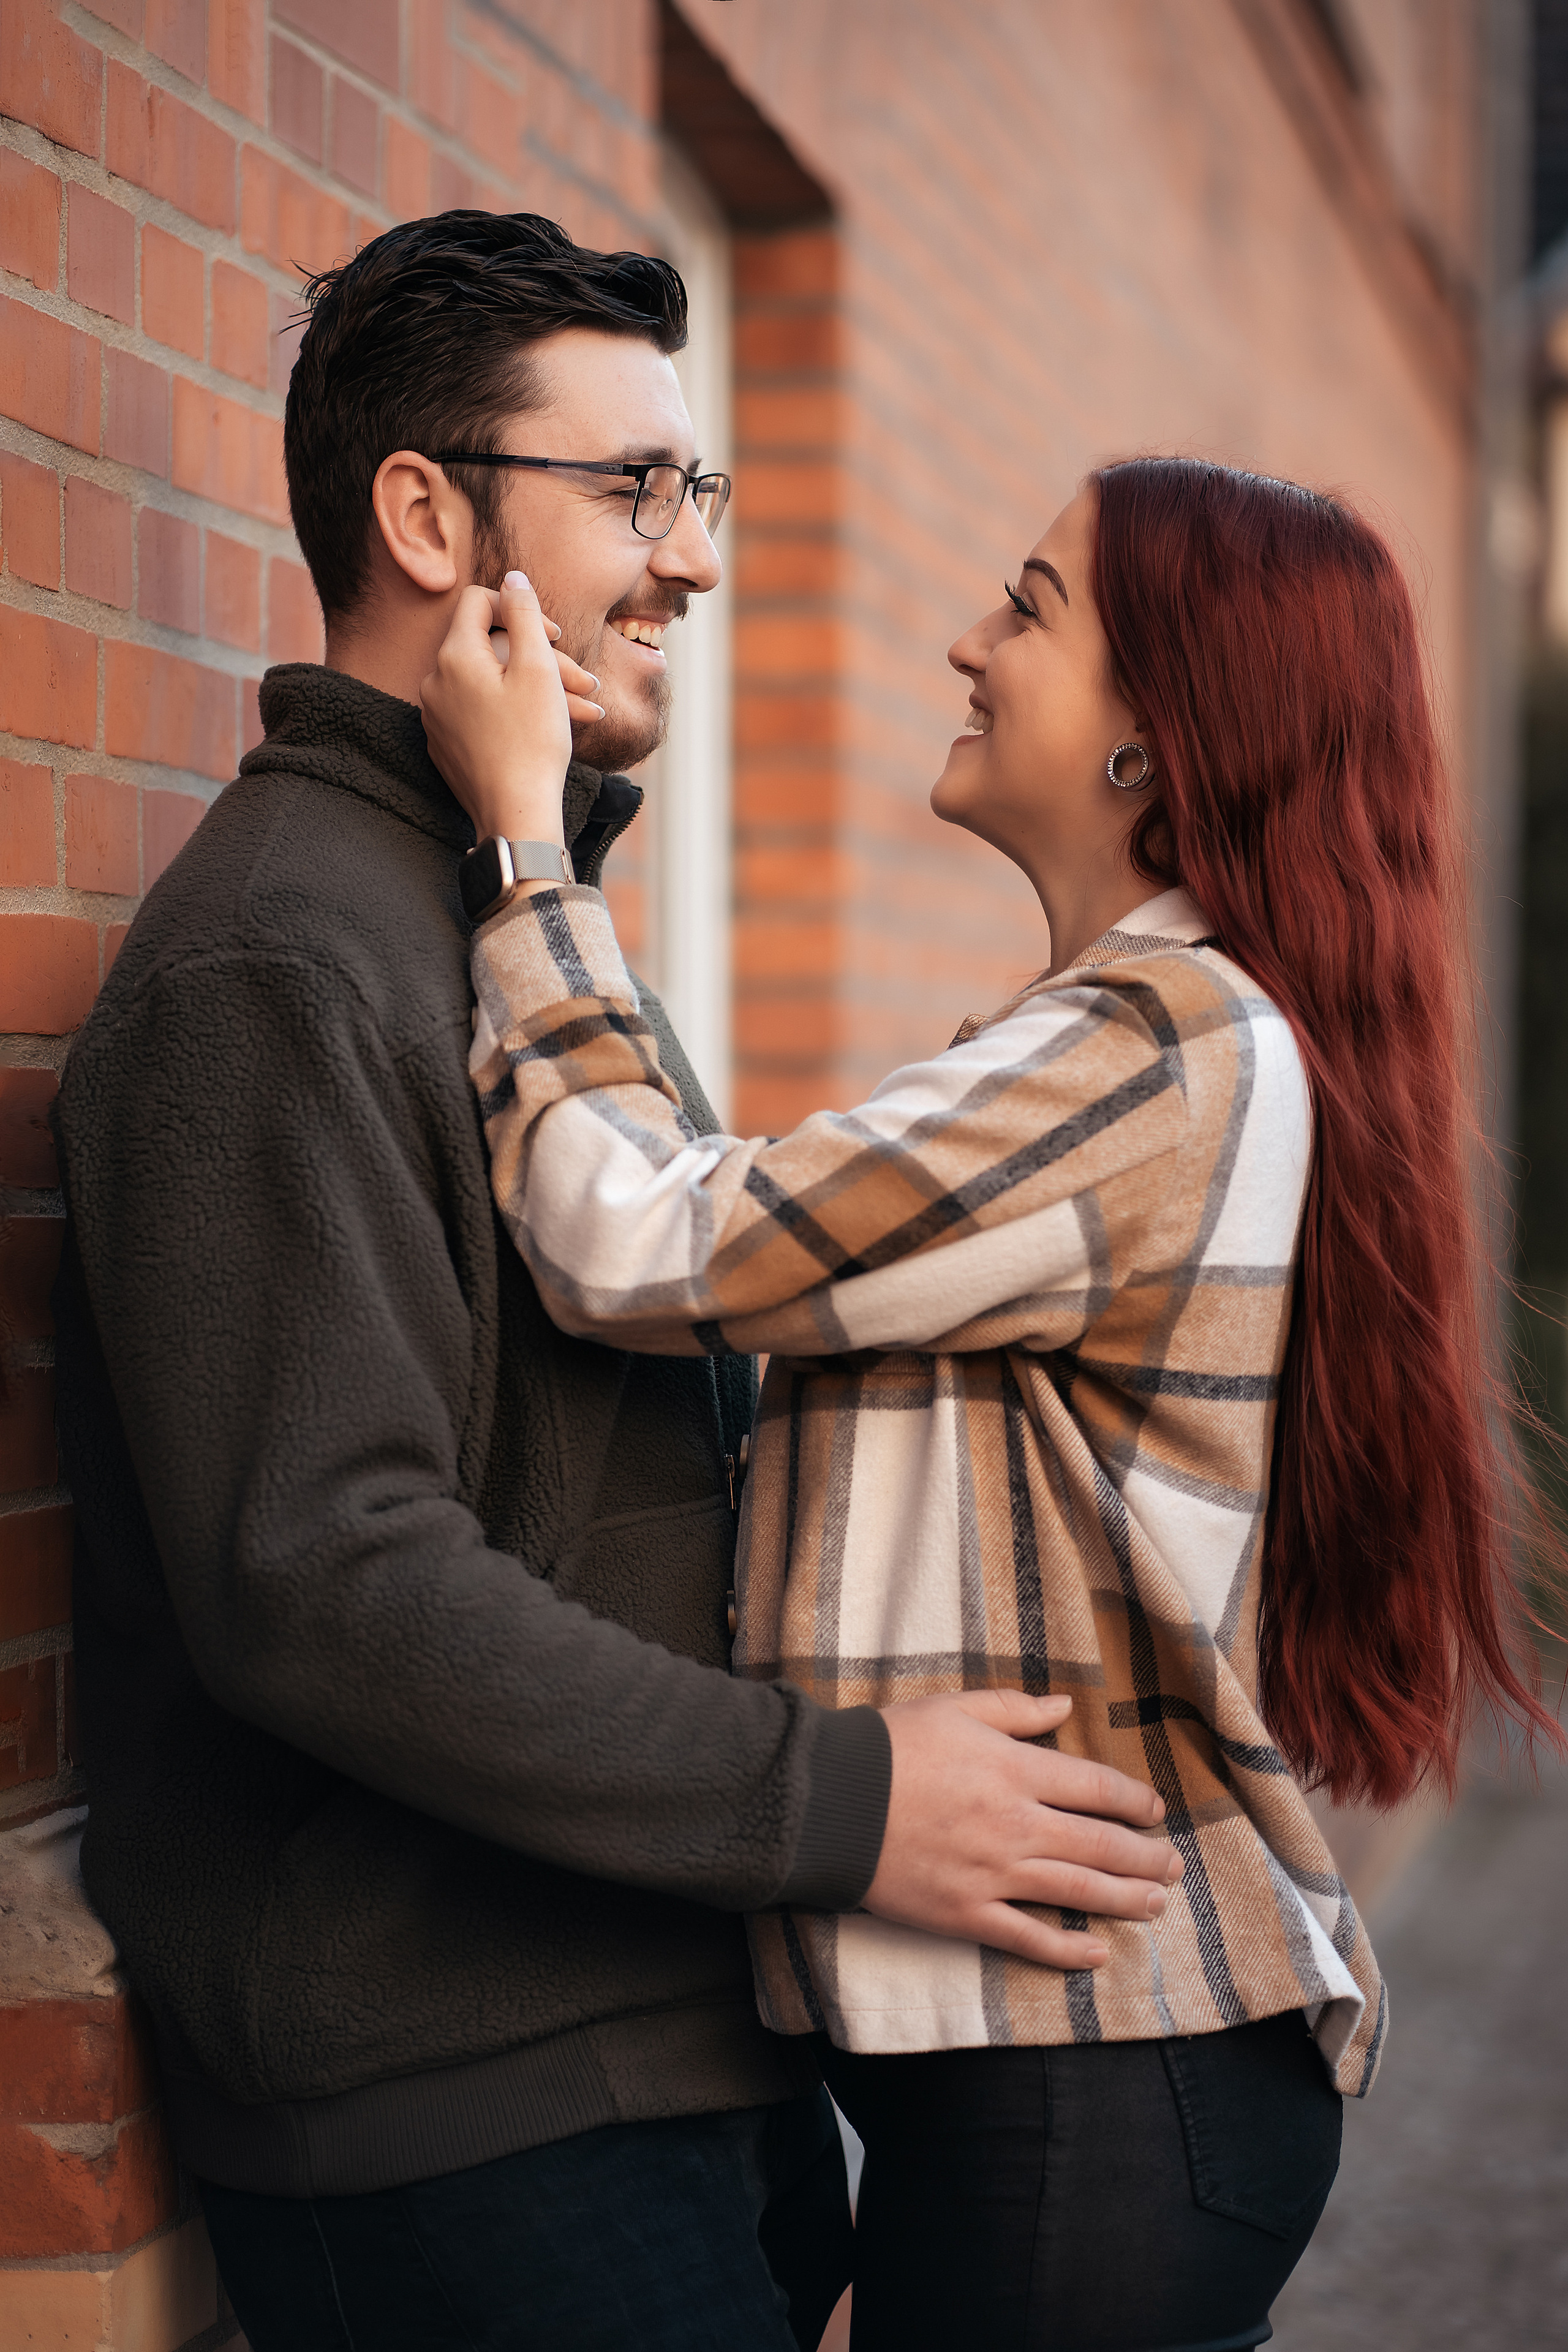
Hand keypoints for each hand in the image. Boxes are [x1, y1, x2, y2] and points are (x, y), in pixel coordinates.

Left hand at [420, 572, 603, 846]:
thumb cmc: (532, 742)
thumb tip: (513, 577)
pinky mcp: (447, 746)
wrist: (517, 815)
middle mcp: (435, 682)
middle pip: (491, 648)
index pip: (479, 600)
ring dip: (539, 690)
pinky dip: (517, 714)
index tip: (553, 636)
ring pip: (492, 684)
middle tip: (584, 683)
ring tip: (584, 711)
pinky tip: (553, 730)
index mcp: (454, 656)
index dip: (520, 609)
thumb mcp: (537, 666)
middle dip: (541, 659)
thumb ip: (524, 612)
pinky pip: (482, 714)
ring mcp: (438, 717)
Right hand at [864, 1690, 1182, 1969]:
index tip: (1154, 1810)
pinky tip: (1098, 1954)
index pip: (1096, 1788)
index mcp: (1015, 1770)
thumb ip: (1016, 1709)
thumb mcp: (956, 1708)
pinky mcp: (965, 1914)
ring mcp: (993, 1875)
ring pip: (1077, 1891)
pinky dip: (1067, 1949)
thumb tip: (1067, 1706)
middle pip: (1099, 1845)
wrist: (831, 1801)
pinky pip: (1028, 1938)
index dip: (1133, 1800)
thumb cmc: (891, 1746)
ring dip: (1126, 1898)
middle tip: (1174, 1866)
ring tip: (1157, 1904)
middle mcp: (1015, 1825)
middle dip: (1145, 1857)